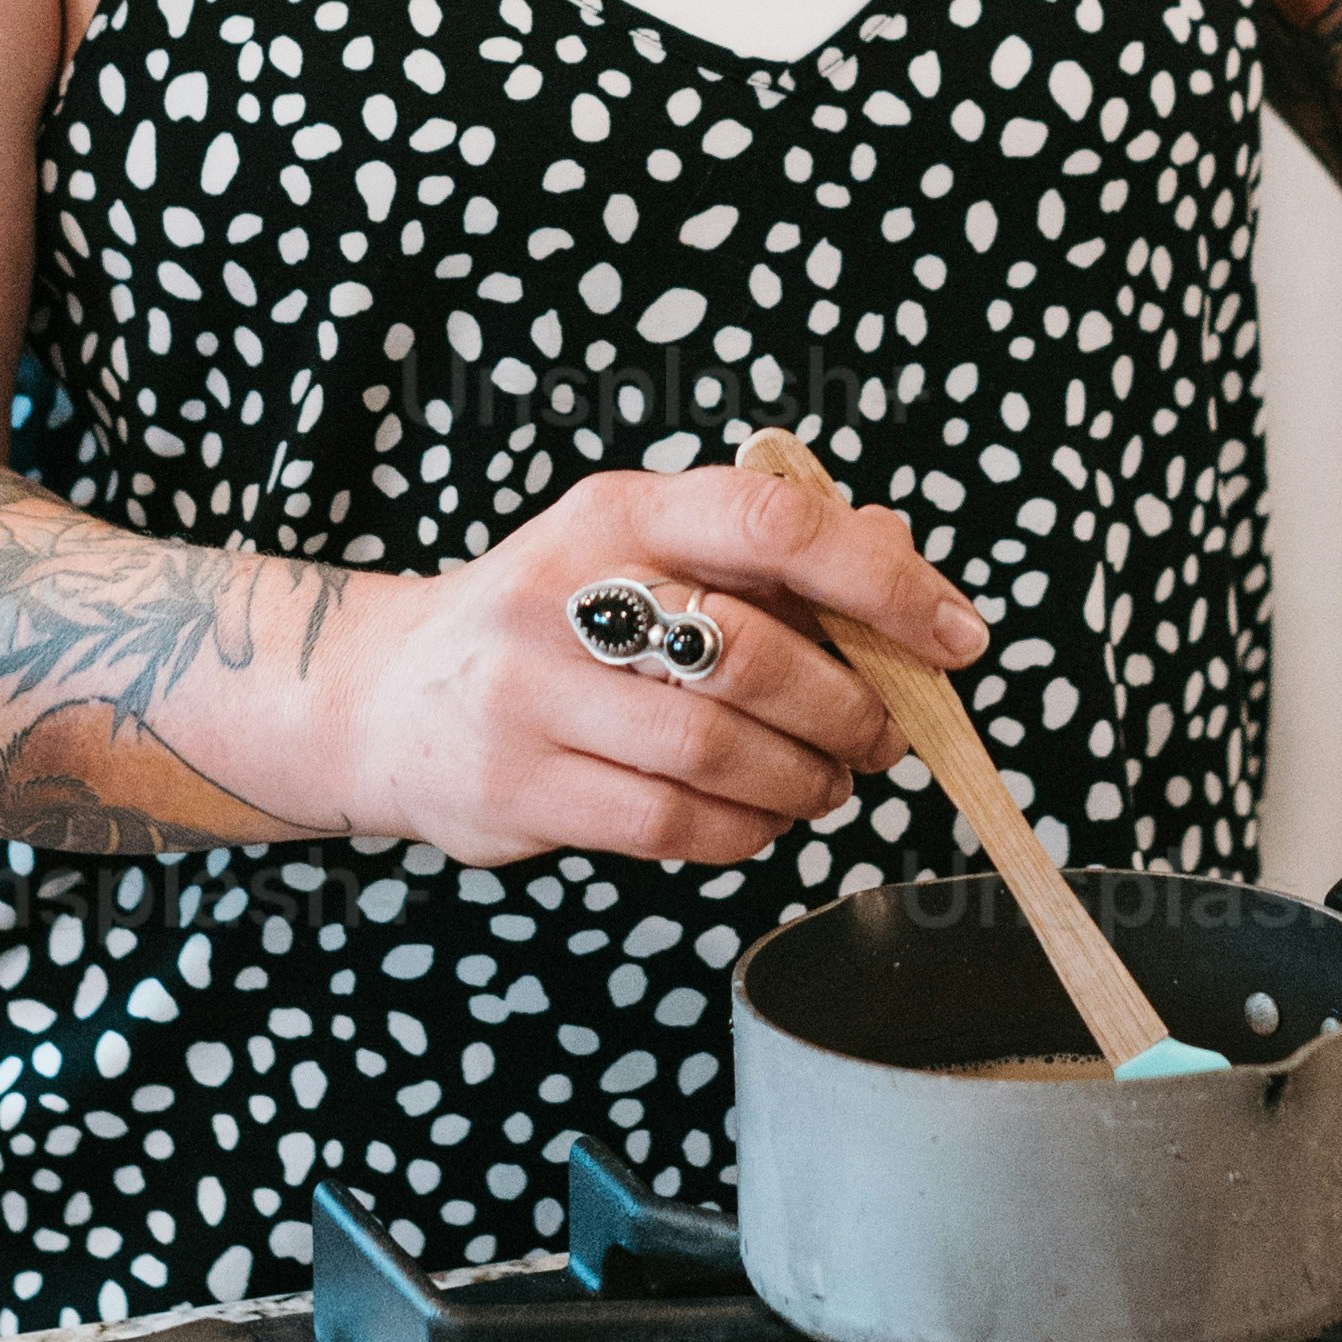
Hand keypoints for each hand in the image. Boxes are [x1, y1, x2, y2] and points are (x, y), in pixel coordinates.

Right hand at [321, 456, 988, 871]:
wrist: (386, 695)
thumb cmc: (555, 619)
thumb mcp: (643, 549)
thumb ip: (772, 553)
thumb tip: (907, 560)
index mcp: (617, 510)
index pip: (770, 521)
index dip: (882, 582)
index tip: (954, 635)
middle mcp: (565, 591)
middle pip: (751, 653)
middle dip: (851, 709)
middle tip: (886, 738)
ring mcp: (531, 694)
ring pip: (716, 752)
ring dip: (804, 781)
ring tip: (827, 785)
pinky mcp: (515, 787)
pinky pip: (671, 824)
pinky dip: (743, 831)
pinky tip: (758, 818)